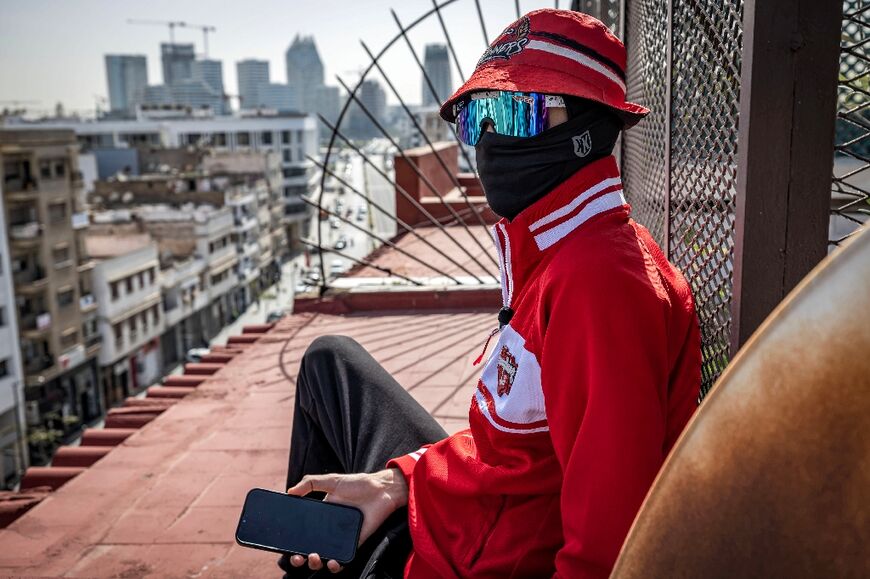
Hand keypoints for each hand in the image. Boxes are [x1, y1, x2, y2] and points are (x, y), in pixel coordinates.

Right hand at [285, 468, 408, 572]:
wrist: (382, 489)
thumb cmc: (357, 484)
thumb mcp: (332, 480)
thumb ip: (311, 483)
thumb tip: (289, 491)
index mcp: (321, 516)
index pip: (303, 532)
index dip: (293, 541)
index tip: (284, 545)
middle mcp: (329, 530)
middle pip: (310, 548)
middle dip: (300, 558)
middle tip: (298, 557)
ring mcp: (341, 538)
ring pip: (325, 557)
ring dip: (316, 563)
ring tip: (314, 557)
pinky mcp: (355, 543)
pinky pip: (344, 559)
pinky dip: (337, 565)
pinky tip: (332, 562)